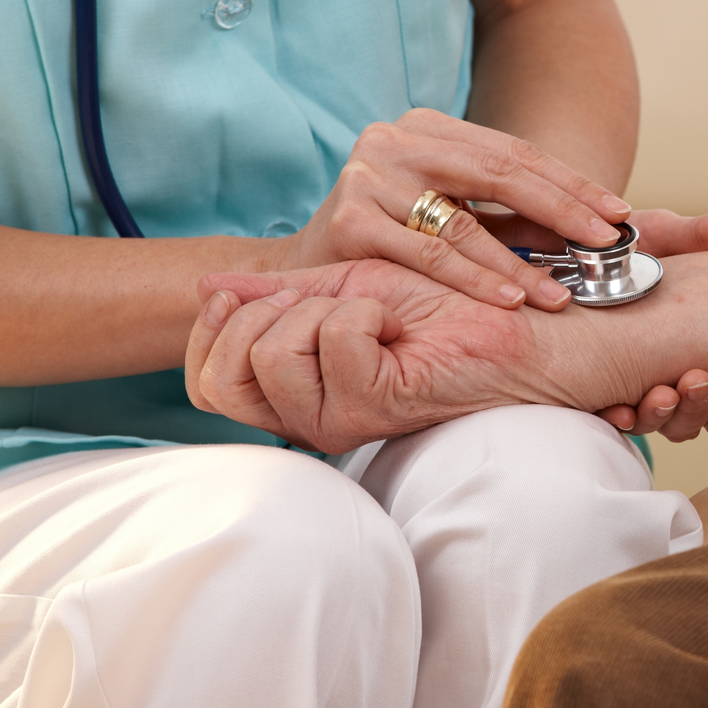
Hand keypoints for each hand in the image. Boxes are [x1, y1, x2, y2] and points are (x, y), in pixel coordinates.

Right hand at [186, 259, 563, 453]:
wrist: (503, 317)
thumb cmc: (436, 306)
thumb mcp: (339, 287)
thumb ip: (275, 292)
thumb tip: (204, 286)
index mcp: (294, 399)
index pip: (207, 387)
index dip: (212, 333)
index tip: (251, 295)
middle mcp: (308, 421)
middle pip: (226, 376)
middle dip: (265, 317)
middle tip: (328, 302)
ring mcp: (339, 421)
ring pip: (272, 355)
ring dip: (323, 309)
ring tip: (372, 315)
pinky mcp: (375, 405)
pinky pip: (333, 340)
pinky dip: (364, 311)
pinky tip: (397, 323)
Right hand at [270, 109, 632, 312]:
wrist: (300, 277)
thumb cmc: (389, 247)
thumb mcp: (454, 216)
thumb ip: (514, 220)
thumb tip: (597, 230)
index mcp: (426, 127)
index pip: (515, 152)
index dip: (572, 183)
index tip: (619, 214)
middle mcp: (395, 140)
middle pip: (500, 172)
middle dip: (563, 210)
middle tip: (608, 242)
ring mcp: (369, 176)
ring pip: (466, 219)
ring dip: (522, 262)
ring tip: (564, 293)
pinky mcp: (351, 220)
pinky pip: (431, 255)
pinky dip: (476, 279)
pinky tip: (512, 298)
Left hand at [504, 206, 707, 436]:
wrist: (556, 245)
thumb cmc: (618, 244)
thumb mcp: (665, 236)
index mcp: (690, 354)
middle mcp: (658, 379)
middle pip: (689, 421)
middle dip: (698, 409)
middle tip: (695, 382)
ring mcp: (618, 388)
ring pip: (648, 424)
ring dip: (660, 417)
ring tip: (661, 395)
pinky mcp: (578, 390)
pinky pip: (598, 420)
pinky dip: (610, 417)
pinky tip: (613, 409)